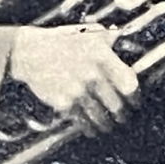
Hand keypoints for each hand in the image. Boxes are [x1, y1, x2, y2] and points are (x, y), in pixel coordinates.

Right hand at [8, 25, 140, 135]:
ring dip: (106, 125)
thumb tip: (123, 36)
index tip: (134, 102)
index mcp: (102, 57)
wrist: (29, 51)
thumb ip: (108, 38)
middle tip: (123, 117)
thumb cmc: (61, 41)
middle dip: (122, 115)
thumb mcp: (88, 33)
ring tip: (108, 127)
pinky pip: (82, 121)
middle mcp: (93, 75)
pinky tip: (92, 130)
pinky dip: (89, 128)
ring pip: (101, 117)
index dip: (134, 97)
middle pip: (117, 105)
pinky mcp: (64, 103)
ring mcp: (79, 90)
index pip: (129, 84)